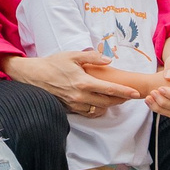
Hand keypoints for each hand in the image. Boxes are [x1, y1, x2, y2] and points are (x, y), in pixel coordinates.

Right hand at [4, 50, 137, 117]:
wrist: (34, 76)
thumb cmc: (53, 63)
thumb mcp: (73, 55)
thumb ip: (93, 57)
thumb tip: (109, 60)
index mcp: (84, 82)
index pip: (110, 89)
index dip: (125, 92)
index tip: (136, 93)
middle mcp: (81, 96)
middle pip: (108, 102)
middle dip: (121, 100)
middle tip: (129, 95)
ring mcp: (75, 104)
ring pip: (98, 109)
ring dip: (109, 105)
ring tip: (115, 99)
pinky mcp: (69, 109)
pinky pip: (88, 113)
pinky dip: (97, 110)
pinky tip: (100, 103)